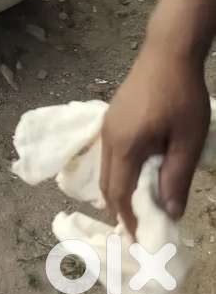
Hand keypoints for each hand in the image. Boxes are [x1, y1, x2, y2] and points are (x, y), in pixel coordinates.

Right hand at [100, 40, 210, 237]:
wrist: (167, 51)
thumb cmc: (181, 95)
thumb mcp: (187, 140)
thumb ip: (177, 177)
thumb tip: (170, 213)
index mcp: (123, 145)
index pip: (118, 193)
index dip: (127, 219)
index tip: (139, 241)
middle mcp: (108, 136)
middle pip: (106, 182)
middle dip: (120, 209)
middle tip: (140, 229)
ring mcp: (107, 124)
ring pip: (107, 167)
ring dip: (120, 189)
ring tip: (141, 206)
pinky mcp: (113, 116)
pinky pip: (111, 153)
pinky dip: (120, 171)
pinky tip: (140, 174)